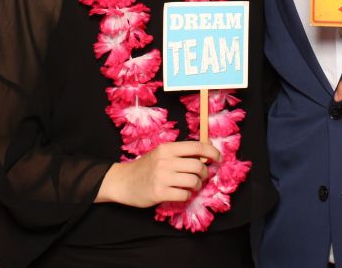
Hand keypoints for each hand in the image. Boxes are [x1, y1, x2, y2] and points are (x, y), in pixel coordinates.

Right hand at [97, 140, 220, 207]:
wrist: (123, 182)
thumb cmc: (145, 167)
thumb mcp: (161, 153)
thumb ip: (181, 153)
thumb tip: (206, 151)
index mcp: (167, 148)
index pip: (197, 146)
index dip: (212, 152)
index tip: (218, 158)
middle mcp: (165, 160)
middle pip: (198, 166)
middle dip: (205, 173)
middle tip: (202, 177)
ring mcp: (162, 177)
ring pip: (193, 181)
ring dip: (197, 186)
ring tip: (191, 186)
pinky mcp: (159, 193)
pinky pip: (184, 195)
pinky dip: (187, 196)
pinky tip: (181, 193)